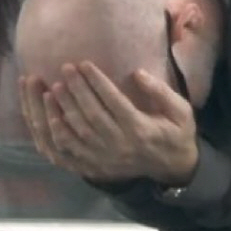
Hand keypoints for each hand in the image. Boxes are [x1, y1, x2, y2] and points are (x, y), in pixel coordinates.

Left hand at [40, 62, 197, 184]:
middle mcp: (121, 144)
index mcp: (141, 128)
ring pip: (79, 133)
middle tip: (65, 68)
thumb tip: (138, 73)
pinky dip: (59, 134)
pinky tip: (50, 116)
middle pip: (92, 115)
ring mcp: (106, 157)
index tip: (84, 64)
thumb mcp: (181, 110)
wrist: (173, 167)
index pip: (114, 101)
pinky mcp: (97, 166)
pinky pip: (72, 152)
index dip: (97, 81)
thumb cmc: (176, 133)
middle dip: (76, 90)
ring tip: (53, 88)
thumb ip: (161, 91)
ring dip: (64, 109)